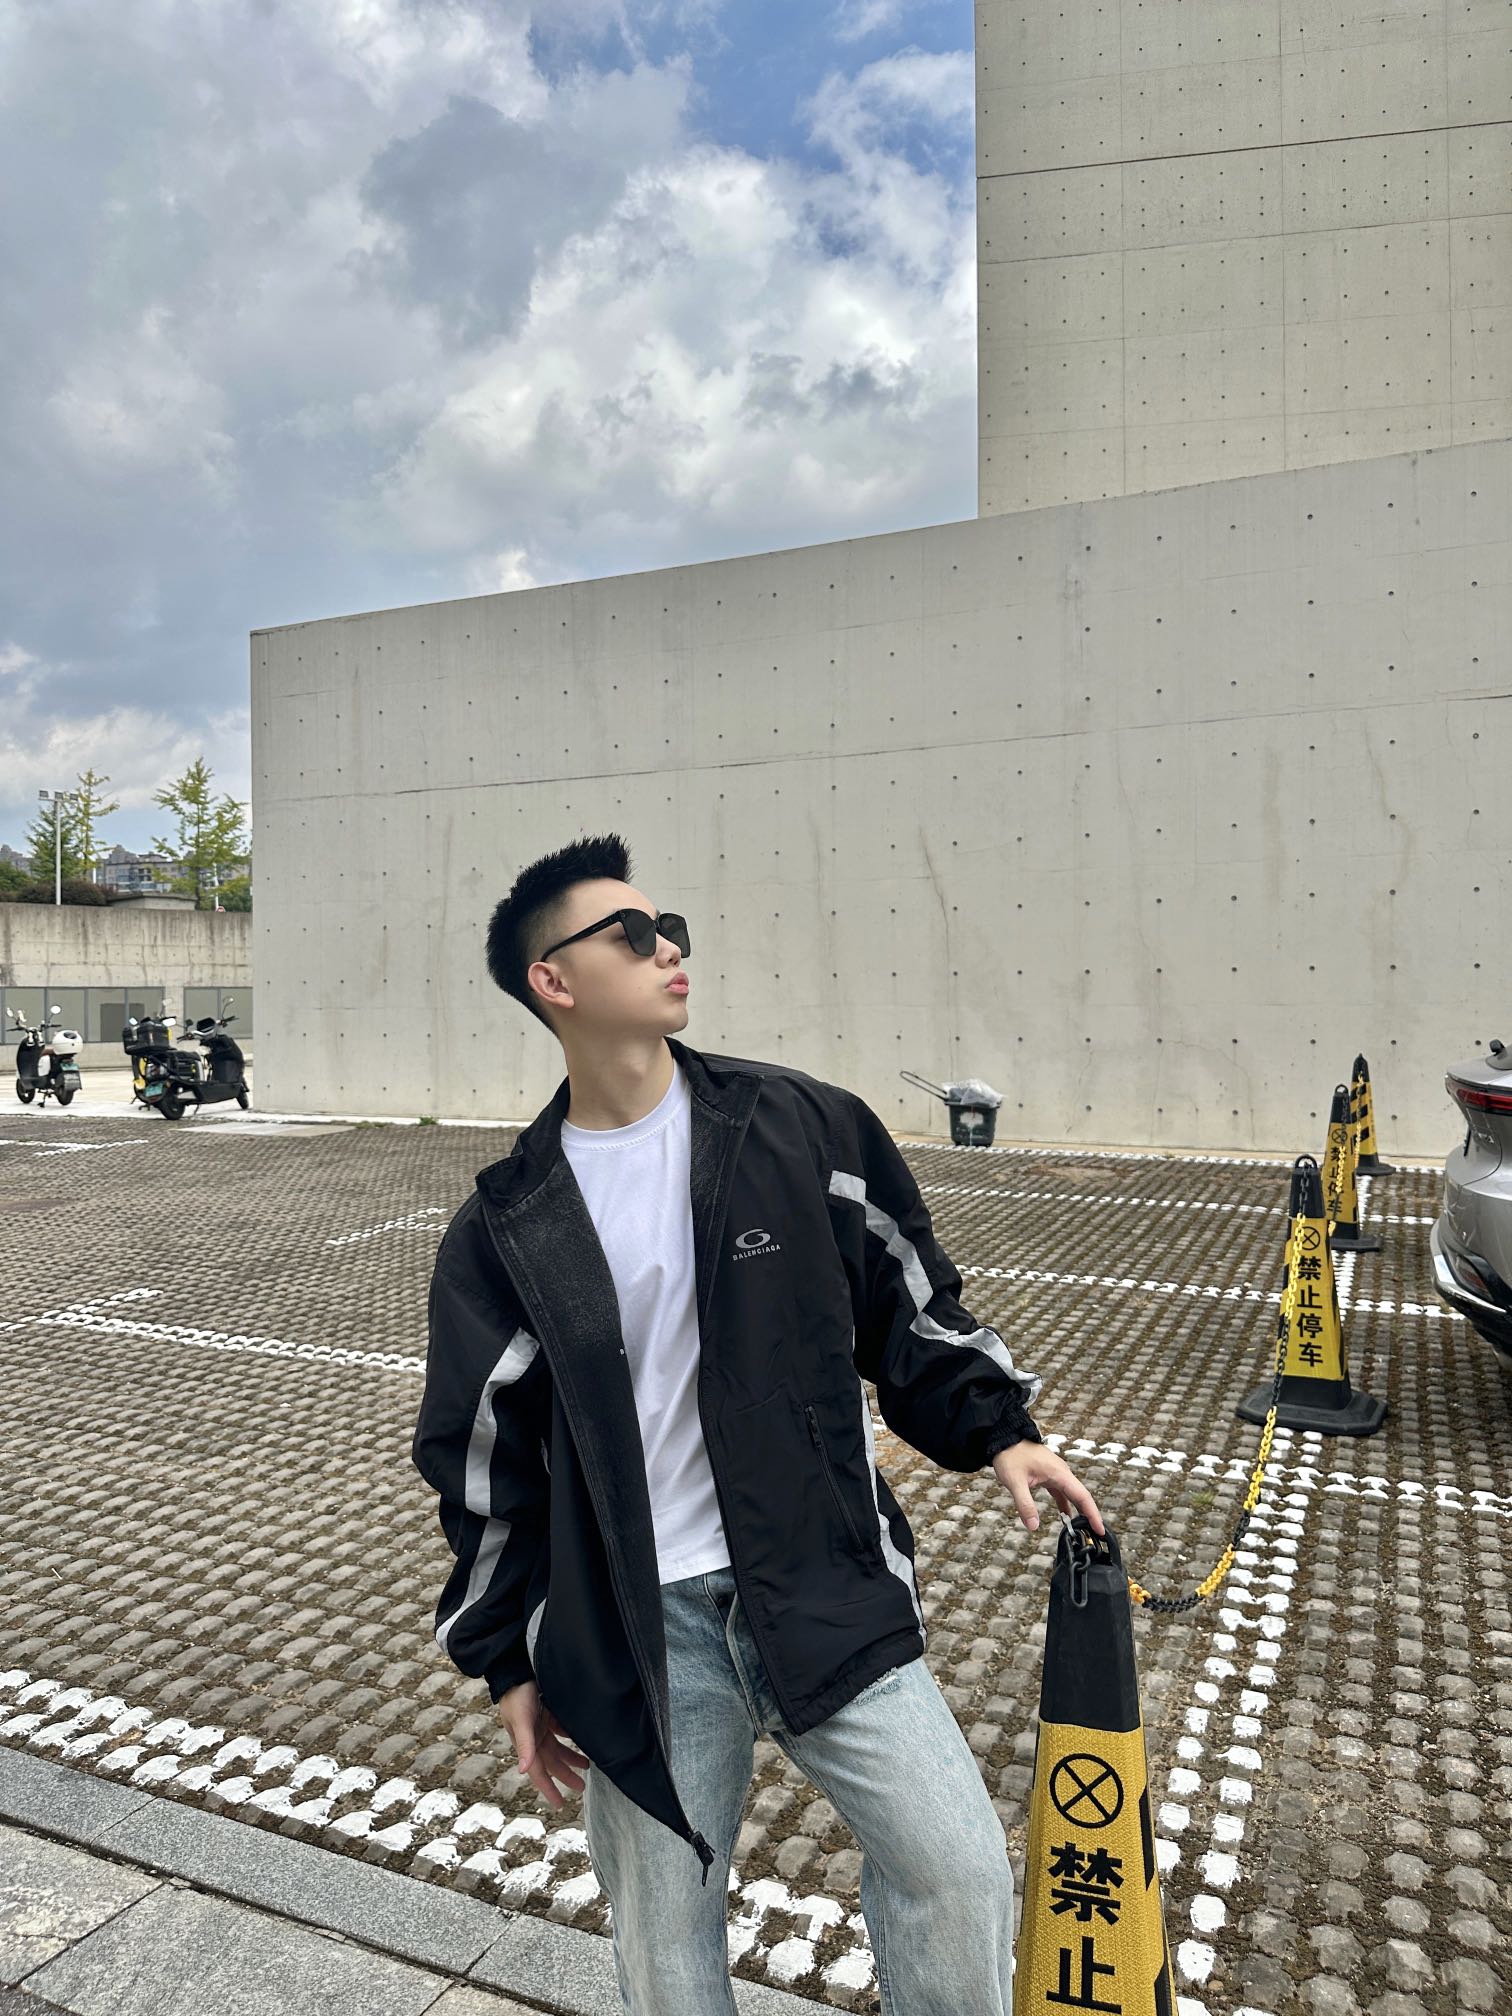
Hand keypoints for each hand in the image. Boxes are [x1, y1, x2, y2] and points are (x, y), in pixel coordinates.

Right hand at [496, 1679, 590, 1808]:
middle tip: (581, 1787)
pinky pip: (561, 1729)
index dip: (549, 1789)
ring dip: (571, 1757)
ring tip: (587, 1765)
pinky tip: (582, 1737)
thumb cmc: (517, 1696)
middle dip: (566, 1775)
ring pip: (558, 1747)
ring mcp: (541, 1725)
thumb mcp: (522, 1721)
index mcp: (527, 1744)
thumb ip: (524, 1745)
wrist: (516, 1669)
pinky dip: (571, 1736)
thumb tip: (522, 1770)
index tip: (560, 1805)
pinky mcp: (547, 1712)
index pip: (540, 1773)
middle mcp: (534, 1737)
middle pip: (552, 1762)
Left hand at [990, 1441, 1104, 1536]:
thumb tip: (1033, 1526)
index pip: (1082, 1496)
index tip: (1100, 1529)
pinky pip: (1062, 1492)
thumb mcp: (1015, 1481)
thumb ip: (1025, 1504)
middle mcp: (1062, 1473)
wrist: (1004, 1438)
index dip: (1093, 1514)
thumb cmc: (1010, 1455)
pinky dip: (1066, 1504)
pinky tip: (1065, 1516)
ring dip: (1079, 1510)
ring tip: (1083, 1528)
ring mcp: (1056, 1474)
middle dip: (1090, 1515)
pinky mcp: (1049, 1475)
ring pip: (1072, 1494)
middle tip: (1097, 1534)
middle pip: (1081, 1496)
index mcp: (1059, 1473)